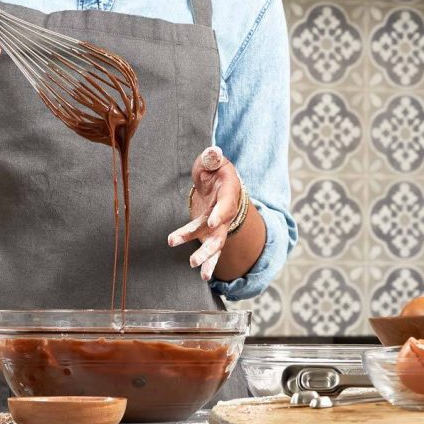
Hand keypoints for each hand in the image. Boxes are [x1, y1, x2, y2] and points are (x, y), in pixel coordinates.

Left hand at [167, 146, 241, 280]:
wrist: (221, 180)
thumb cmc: (215, 169)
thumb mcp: (213, 160)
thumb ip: (212, 158)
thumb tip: (213, 152)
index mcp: (229, 191)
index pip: (227, 204)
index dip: (220, 213)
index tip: (212, 222)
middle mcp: (226, 211)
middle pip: (220, 232)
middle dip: (209, 247)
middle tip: (195, 259)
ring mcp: (219, 224)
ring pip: (215, 244)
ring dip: (206, 258)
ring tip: (194, 268)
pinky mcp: (209, 231)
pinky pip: (207, 245)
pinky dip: (203, 258)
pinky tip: (196, 270)